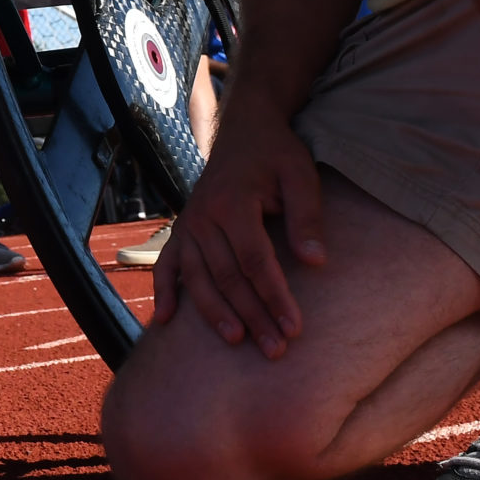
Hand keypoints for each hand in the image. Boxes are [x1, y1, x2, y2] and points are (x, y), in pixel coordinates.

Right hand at [154, 110, 325, 358]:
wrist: (244, 129)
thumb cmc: (277, 154)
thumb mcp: (300, 176)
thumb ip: (306, 217)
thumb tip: (315, 261)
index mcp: (233, 203)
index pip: (255, 262)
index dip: (275, 297)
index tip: (294, 328)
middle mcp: (203, 217)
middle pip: (227, 277)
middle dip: (252, 315)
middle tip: (275, 350)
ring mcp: (188, 224)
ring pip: (197, 278)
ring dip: (215, 313)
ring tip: (236, 341)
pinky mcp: (181, 229)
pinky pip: (167, 265)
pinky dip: (163, 292)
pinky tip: (164, 321)